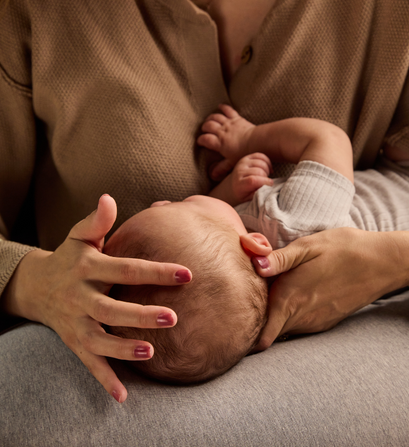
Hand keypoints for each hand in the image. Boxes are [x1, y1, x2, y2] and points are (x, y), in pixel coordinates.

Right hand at [2, 195, 191, 402]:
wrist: (34, 285)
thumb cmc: (70, 258)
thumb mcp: (78, 237)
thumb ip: (96, 221)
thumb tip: (109, 198)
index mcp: (88, 268)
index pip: (126, 269)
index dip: (156, 271)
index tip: (187, 273)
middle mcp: (81, 297)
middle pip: (112, 309)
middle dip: (141, 315)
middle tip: (173, 317)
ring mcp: (76, 323)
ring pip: (99, 340)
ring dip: (123, 348)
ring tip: (151, 353)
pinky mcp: (74, 342)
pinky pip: (89, 363)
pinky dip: (105, 379)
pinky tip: (124, 395)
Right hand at [197, 104, 255, 180]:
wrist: (258, 143)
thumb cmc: (245, 154)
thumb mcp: (232, 163)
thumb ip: (221, 168)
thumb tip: (212, 175)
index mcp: (219, 143)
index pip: (205, 139)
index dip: (201, 140)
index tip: (200, 142)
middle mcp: (222, 132)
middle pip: (208, 126)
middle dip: (204, 127)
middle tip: (204, 130)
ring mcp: (229, 124)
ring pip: (215, 117)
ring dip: (210, 118)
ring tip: (208, 120)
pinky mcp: (236, 118)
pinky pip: (228, 110)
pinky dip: (223, 107)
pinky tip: (220, 106)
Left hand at [210, 153, 273, 205]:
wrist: (233, 186)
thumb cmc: (244, 194)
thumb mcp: (249, 199)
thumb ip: (257, 194)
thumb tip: (267, 188)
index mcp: (239, 184)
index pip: (252, 180)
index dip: (264, 182)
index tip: (270, 184)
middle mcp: (239, 171)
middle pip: (258, 171)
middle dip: (266, 177)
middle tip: (266, 182)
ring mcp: (242, 163)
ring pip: (260, 163)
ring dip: (267, 170)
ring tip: (266, 176)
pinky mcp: (246, 157)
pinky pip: (260, 156)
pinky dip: (267, 162)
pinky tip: (267, 169)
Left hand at [251, 228, 408, 350]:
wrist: (382, 262)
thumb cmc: (343, 248)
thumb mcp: (309, 245)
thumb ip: (279, 258)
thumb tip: (254, 265)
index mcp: (290, 297)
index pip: (259, 332)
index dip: (243, 330)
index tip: (232, 319)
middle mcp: (301, 317)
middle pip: (266, 332)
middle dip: (254, 323)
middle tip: (244, 301)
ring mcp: (315, 323)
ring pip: (282, 330)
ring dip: (272, 320)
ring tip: (267, 296)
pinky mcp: (326, 323)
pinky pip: (299, 327)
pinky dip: (289, 318)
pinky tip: (292, 297)